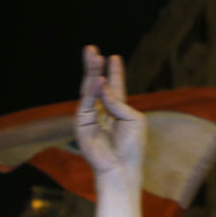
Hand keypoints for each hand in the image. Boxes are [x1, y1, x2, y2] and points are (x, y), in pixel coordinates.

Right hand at [76, 45, 146, 183]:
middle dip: (95, 67)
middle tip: (92, 49)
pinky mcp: (82, 124)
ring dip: (91, 72)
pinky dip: (93, 91)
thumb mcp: (133, 119)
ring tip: (94, 55)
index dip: (114, 72)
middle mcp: (103, 112)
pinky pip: (87, 103)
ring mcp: (91, 117)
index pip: (114, 88)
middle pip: (97, 85)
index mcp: (118, 111)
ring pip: (89, 90)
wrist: (122, 167)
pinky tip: (99, 80)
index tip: (114, 57)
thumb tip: (103, 86)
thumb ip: (119, 101)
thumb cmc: (132, 146)